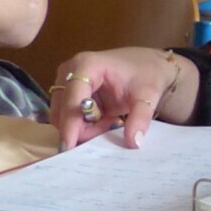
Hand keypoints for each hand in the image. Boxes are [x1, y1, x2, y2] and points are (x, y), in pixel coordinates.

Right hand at [51, 47, 196, 150]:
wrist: (147, 63)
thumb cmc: (146, 74)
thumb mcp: (148, 95)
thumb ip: (140, 117)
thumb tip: (133, 142)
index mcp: (87, 65)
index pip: (72, 99)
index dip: (70, 124)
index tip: (68, 147)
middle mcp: (69, 71)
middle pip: (62, 110)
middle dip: (82, 127)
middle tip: (109, 127)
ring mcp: (65, 80)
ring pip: (61, 115)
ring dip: (83, 126)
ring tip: (109, 120)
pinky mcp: (67, 90)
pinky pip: (66, 115)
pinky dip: (83, 123)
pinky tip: (103, 118)